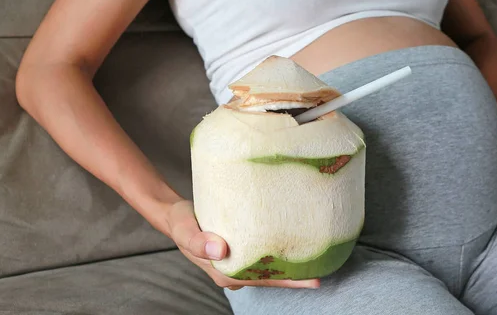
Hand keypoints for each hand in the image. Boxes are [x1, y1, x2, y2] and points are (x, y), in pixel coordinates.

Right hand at [166, 200, 320, 290]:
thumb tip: (221, 249)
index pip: (262, 280)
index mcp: (224, 272)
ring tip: (313, 260)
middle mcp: (233, 270)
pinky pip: (261, 255)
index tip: (311, 279)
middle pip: (269, 278)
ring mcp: (235, 262)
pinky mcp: (238, 248)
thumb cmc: (181, 222)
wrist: (175, 215)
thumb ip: (199, 241)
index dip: (286, 281)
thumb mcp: (185, 230)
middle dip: (294, 278)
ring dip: (287, 267)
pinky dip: (276, 254)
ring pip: (267, 268)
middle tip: (322, 273)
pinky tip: (291, 246)